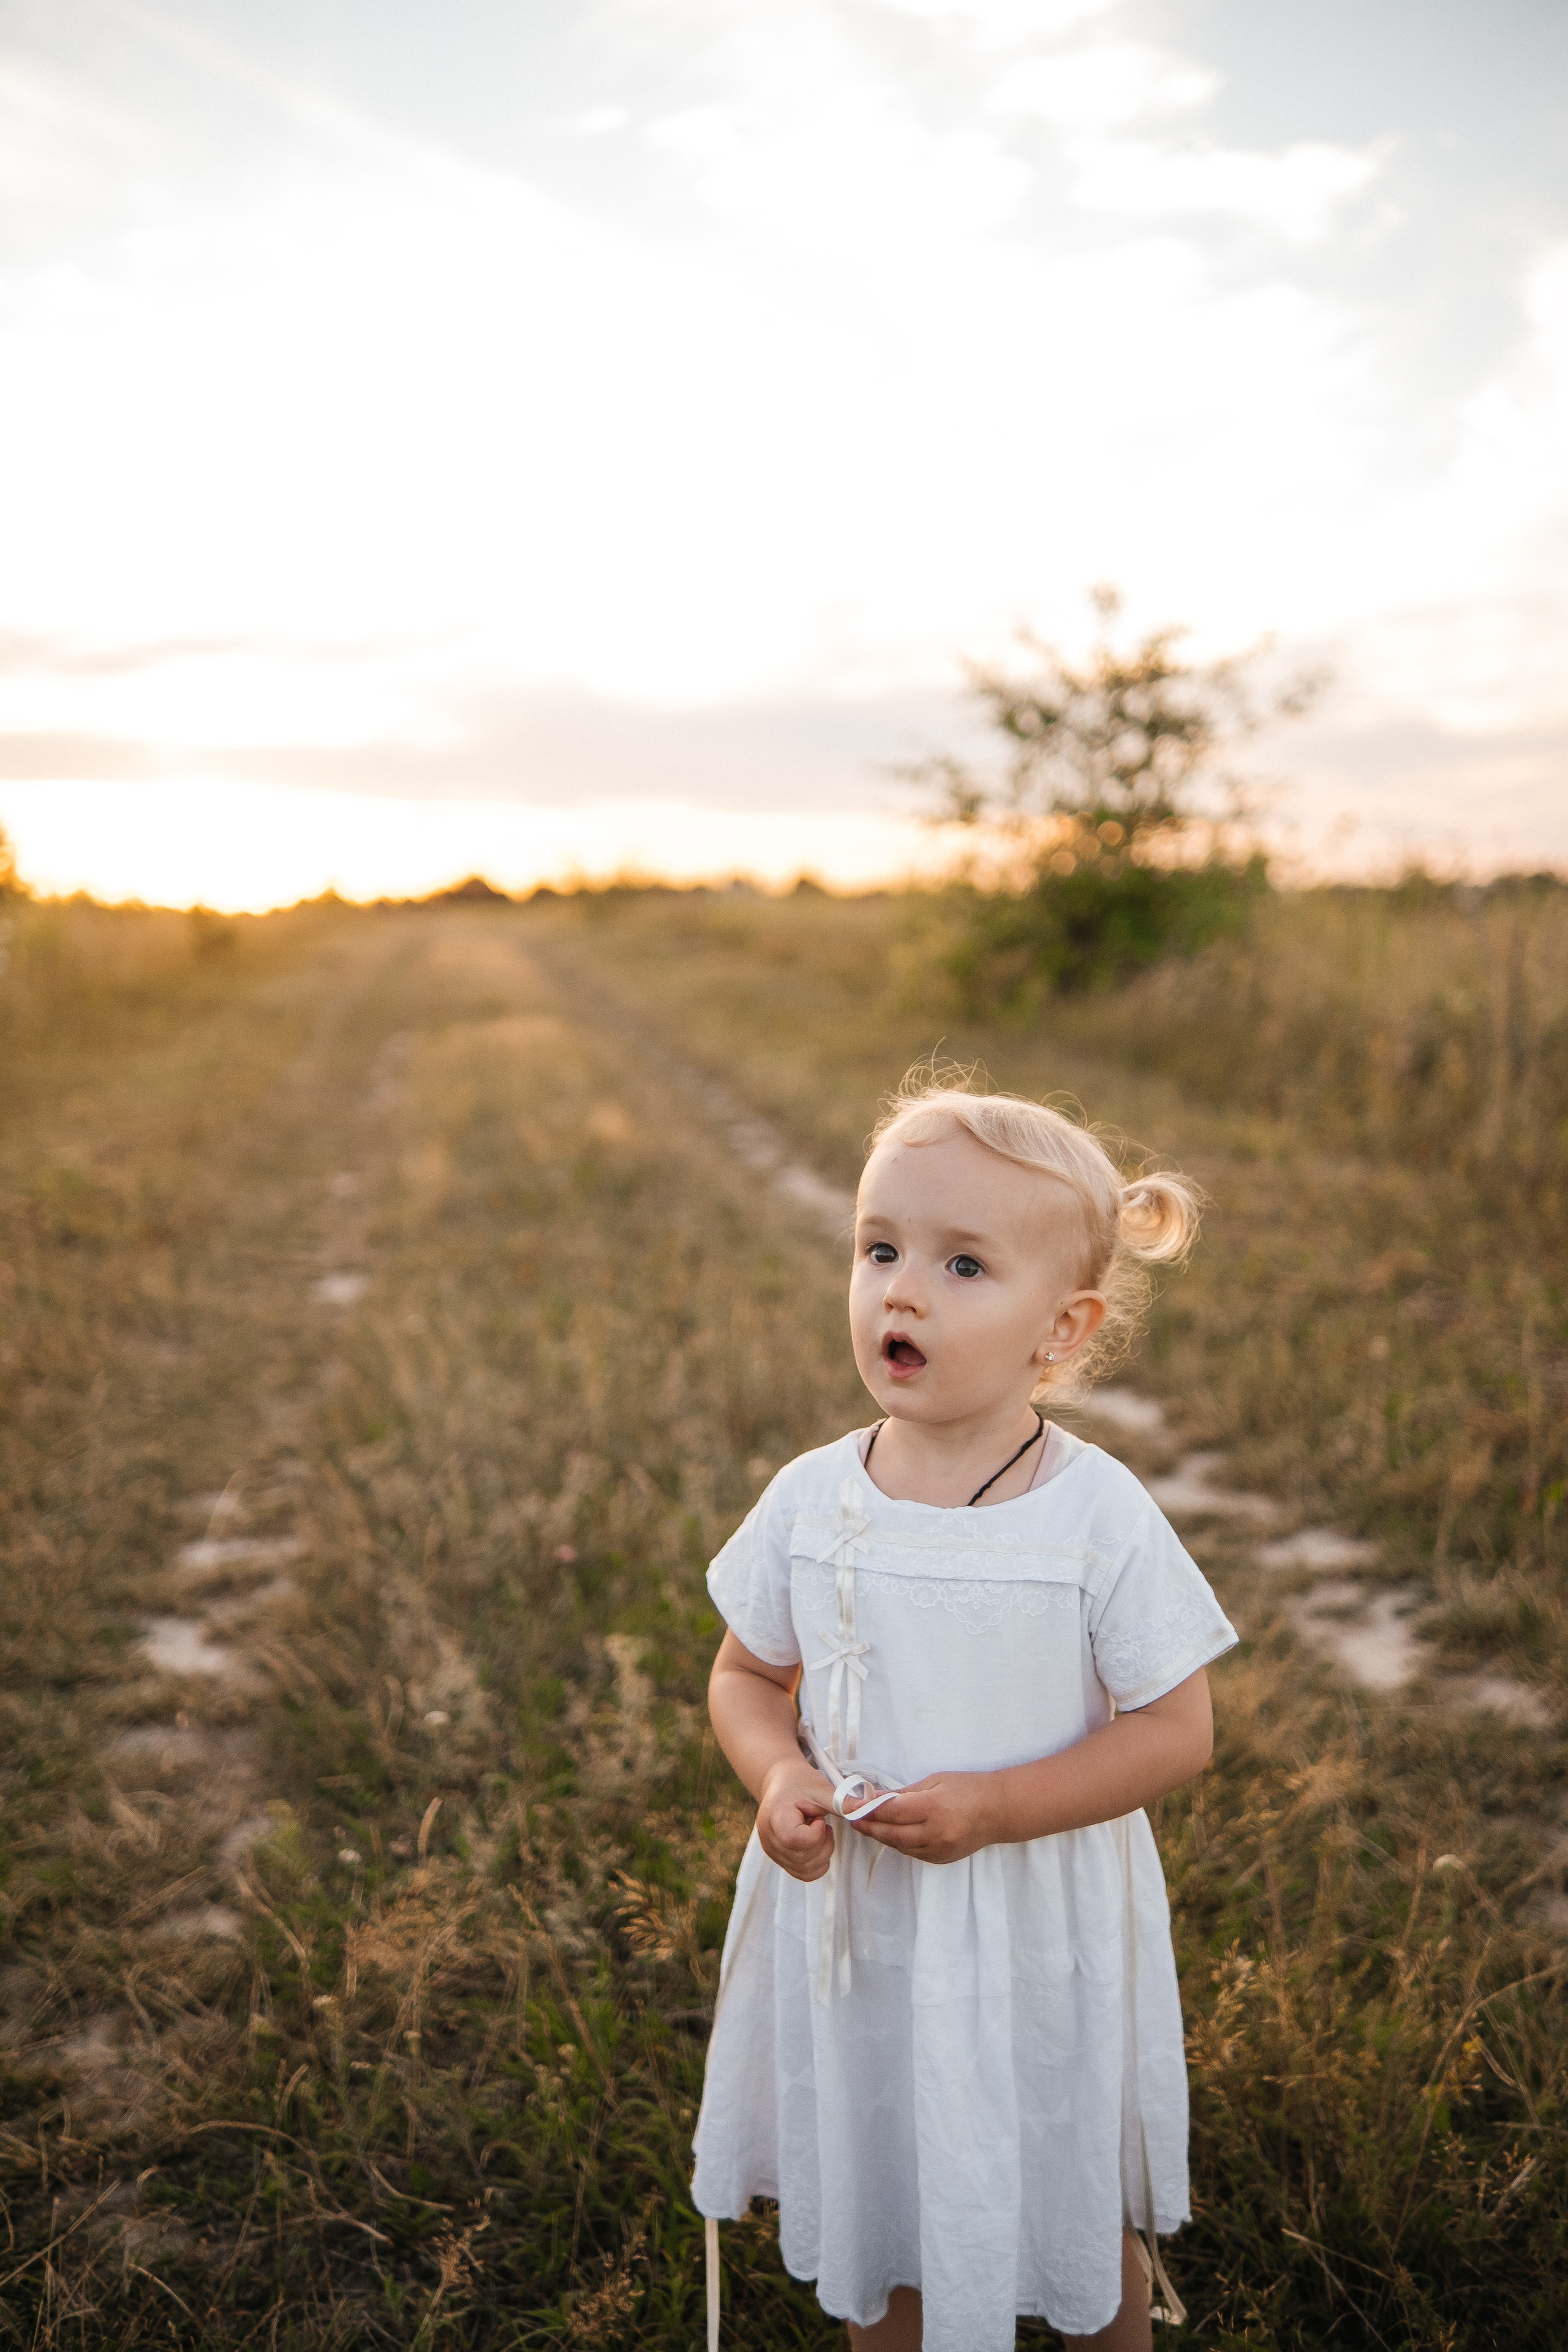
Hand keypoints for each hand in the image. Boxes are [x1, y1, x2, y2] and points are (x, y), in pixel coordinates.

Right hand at [757, 1759, 835, 1881]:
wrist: (780, 1782)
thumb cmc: (798, 1782)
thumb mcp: (820, 1788)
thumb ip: (841, 1802)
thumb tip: (867, 1808)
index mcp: (775, 1816)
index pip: (795, 1840)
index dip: (815, 1833)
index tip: (819, 1818)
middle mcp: (769, 1839)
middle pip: (802, 1859)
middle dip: (823, 1844)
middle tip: (822, 1823)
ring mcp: (772, 1852)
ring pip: (805, 1871)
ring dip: (822, 1854)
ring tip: (819, 1831)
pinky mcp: (779, 1858)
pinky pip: (802, 1873)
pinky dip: (817, 1863)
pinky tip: (816, 1842)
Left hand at [850, 1771, 1001, 1864]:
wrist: (998, 1811)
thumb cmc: (967, 1788)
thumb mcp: (936, 1780)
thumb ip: (906, 1792)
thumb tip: (877, 1798)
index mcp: (935, 1808)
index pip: (893, 1812)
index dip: (870, 1810)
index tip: (854, 1805)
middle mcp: (937, 1833)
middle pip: (892, 1833)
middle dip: (870, 1826)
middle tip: (853, 1819)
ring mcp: (939, 1850)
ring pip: (900, 1846)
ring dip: (881, 1836)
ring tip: (866, 1826)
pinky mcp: (941, 1859)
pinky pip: (913, 1853)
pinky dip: (899, 1844)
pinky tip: (890, 1834)